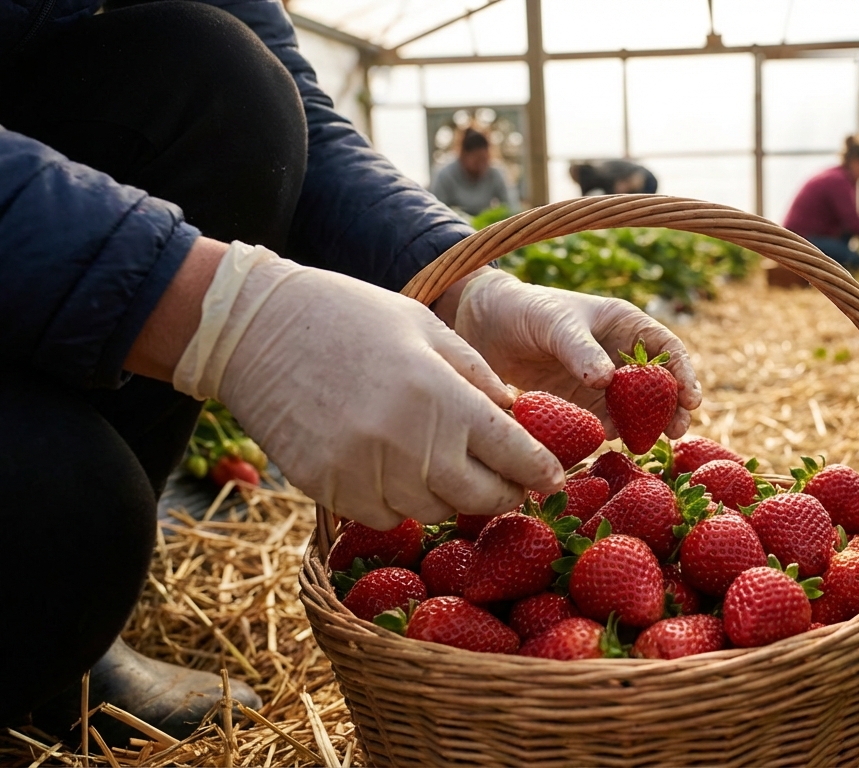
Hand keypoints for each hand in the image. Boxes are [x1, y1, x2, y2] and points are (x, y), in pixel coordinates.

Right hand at [172, 243, 562, 529]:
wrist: (255, 329)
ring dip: (450, 497)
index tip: (552, 477)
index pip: (512, 454)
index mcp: (442, 398)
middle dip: (503, 493)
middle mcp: (408, 445)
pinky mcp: (329, 490)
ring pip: (433, 511)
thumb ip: (477, 376)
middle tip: (511, 484)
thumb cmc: (350, 316)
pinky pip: (385, 515)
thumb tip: (516, 415)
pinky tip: (398, 472)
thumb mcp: (426, 328)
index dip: (539, 471)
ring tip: (451, 471)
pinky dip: (401, 502)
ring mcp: (365, 474)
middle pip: (479, 497)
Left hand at [448, 269, 700, 438]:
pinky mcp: (579, 402)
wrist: (482, 324)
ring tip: (645, 444)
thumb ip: (581, 350)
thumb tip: (608, 381)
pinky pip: (604, 421)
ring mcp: (601, 381)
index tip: (691, 400)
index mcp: (624, 324)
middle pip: (657, 384)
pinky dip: (611, 433)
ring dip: (643, 425)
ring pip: (634, 407)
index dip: (683, 374)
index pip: (666, 349)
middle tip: (674, 433)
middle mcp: (618, 353)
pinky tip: (612, 444)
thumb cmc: (524, 310)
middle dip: (670, 408)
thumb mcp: (554, 323)